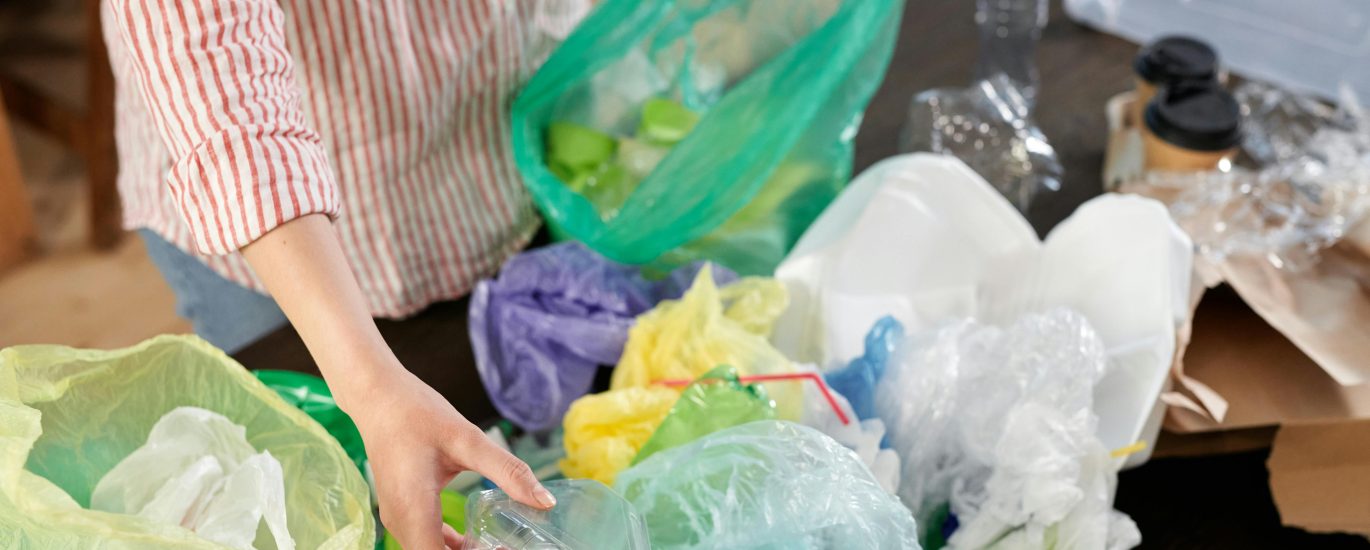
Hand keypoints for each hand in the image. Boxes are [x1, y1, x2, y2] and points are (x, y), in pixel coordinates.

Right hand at [349, 367, 554, 549]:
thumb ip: (509, 472)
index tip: (504, 549)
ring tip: (499, 545)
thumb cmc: (418, 414)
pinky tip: (474, 538)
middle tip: (507, 546)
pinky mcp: (401, 510)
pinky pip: (424, 540)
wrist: (379, 396)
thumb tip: (545, 501)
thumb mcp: (469, 440)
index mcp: (414, 509)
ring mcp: (397, 517)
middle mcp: (400, 521)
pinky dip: (449, 546)